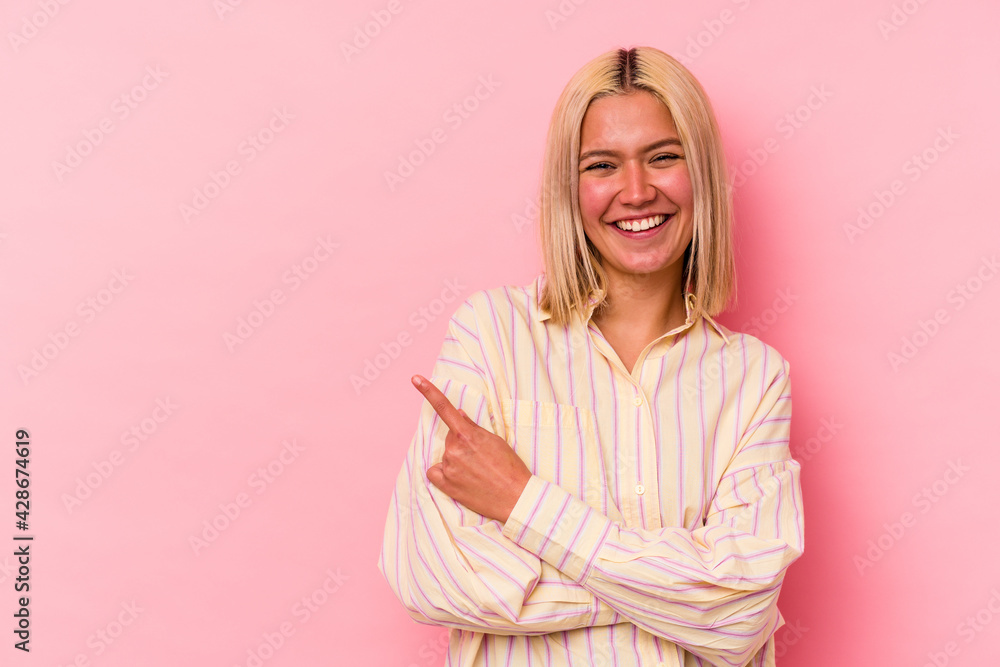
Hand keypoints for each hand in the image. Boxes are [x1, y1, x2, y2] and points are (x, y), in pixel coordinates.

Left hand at [411, 374, 530, 522]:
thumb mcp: (495, 441)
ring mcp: (449, 468)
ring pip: (446, 455)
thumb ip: (473, 427)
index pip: (444, 408)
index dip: (428, 391)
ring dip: (456, 459)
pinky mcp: (446, 485)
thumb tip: (458, 415)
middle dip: (461, 442)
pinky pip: (435, 472)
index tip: (415, 379)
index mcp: (467, 435)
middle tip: (481, 457)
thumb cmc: (510, 467)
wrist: (515, 498)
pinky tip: (460, 479)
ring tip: (477, 471)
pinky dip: (443, 473)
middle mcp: (454, 450)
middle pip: (450, 438)